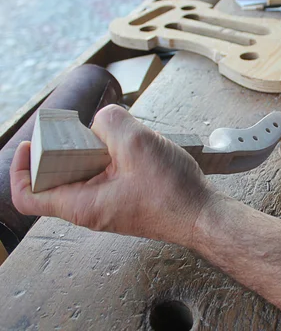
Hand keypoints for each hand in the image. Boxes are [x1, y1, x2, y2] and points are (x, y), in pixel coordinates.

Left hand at [10, 105, 214, 245]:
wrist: (202, 215)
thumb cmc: (173, 194)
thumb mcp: (138, 144)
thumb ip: (111, 122)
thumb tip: (102, 121)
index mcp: (82, 204)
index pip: (28, 196)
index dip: (20, 169)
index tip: (30, 146)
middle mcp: (91, 209)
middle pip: (58, 175)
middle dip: (67, 148)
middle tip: (85, 131)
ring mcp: (109, 205)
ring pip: (87, 172)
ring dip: (97, 150)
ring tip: (122, 139)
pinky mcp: (126, 199)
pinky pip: (109, 174)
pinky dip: (115, 157)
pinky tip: (138, 148)